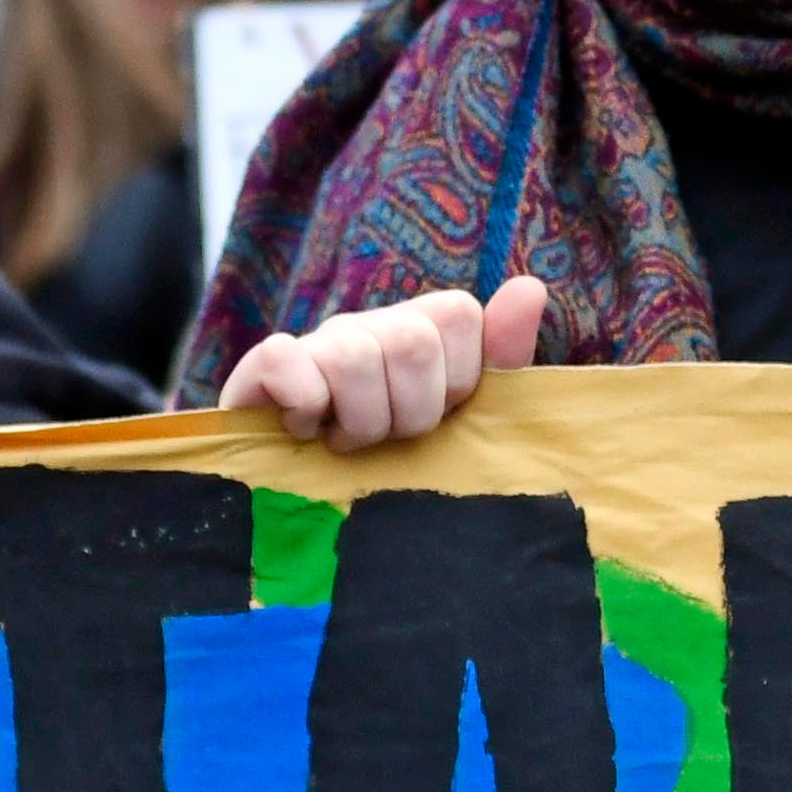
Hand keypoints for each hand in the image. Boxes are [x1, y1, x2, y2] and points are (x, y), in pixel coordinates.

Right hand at [225, 274, 539, 450]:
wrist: (295, 503)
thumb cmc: (387, 464)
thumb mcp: (455, 421)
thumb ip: (499, 361)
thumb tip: (530, 288)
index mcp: (417, 331)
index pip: (458, 314)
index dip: (457, 381)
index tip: (439, 419)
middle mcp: (367, 327)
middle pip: (413, 340)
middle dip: (410, 413)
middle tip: (387, 439)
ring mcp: (314, 344)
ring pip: (354, 355)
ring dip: (358, 423)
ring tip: (344, 444)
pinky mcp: (261, 370)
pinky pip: (286, 361)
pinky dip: (303, 405)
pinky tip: (303, 431)